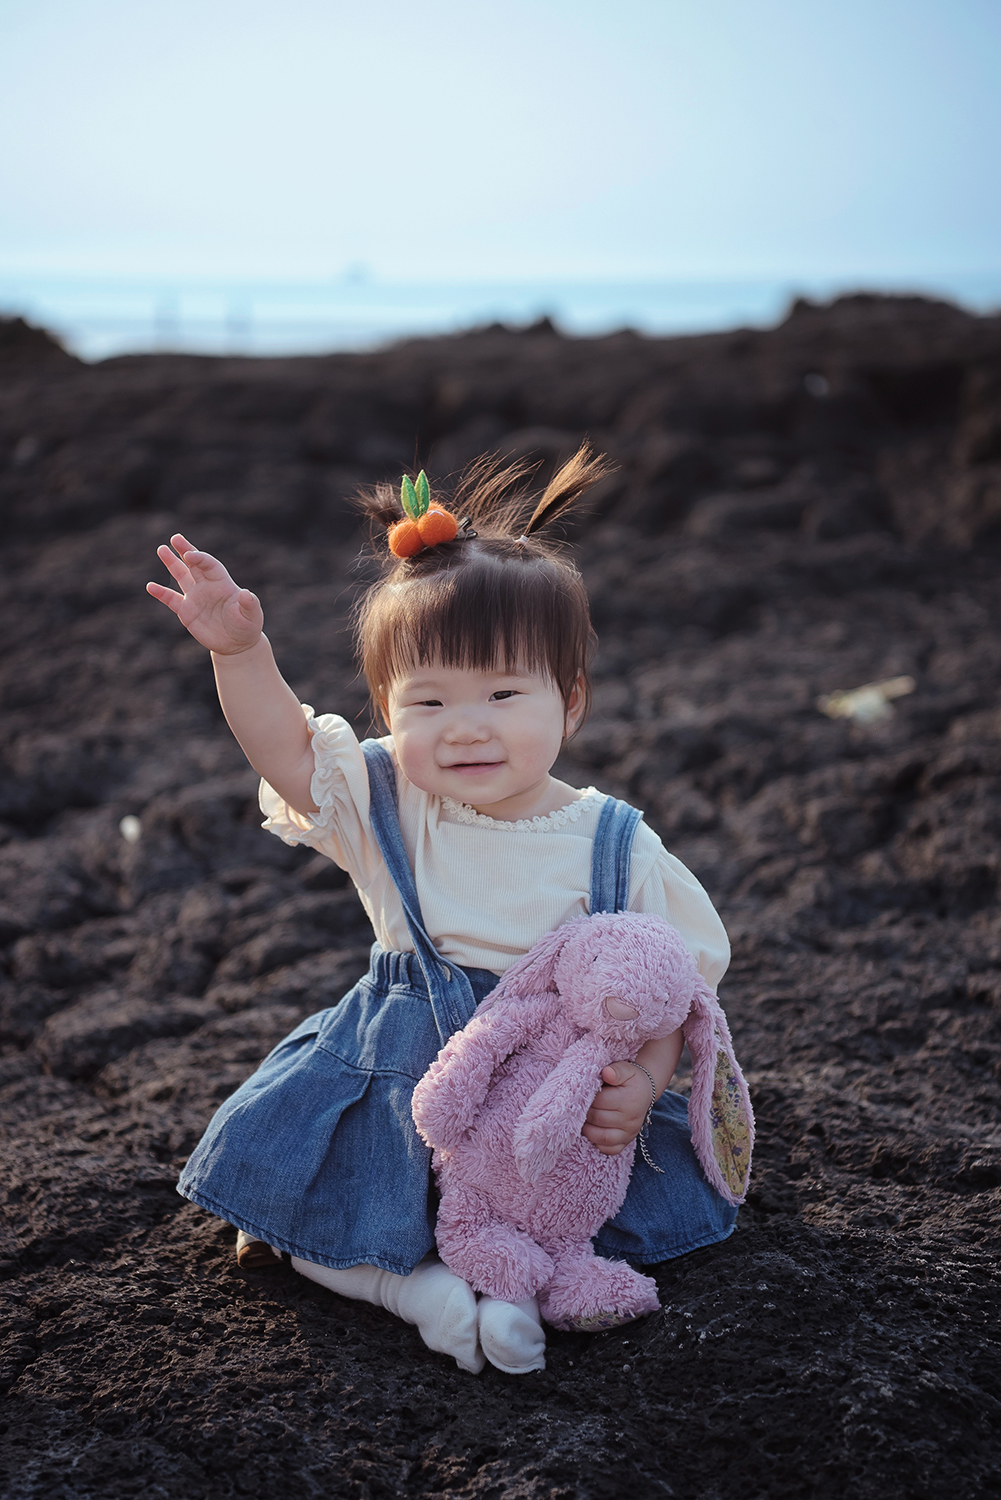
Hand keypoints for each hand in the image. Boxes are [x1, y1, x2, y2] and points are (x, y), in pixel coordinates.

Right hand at [147, 533, 263, 654]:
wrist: (237, 643)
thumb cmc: (247, 626)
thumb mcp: (252, 615)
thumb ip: (249, 604)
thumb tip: (246, 594)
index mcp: (222, 583)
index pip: (209, 565)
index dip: (200, 558)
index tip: (189, 555)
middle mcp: (207, 586)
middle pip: (194, 564)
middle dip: (185, 550)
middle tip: (175, 538)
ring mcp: (195, 597)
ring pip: (181, 576)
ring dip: (171, 563)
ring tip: (162, 549)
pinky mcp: (186, 611)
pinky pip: (171, 599)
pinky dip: (161, 593)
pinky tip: (150, 586)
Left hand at [582, 1062, 653, 1155]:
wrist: (645, 1092)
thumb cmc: (631, 1079)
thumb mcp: (627, 1069)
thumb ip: (616, 1070)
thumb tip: (606, 1073)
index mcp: (629, 1099)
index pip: (600, 1101)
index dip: (586, 1097)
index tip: (580, 1092)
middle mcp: (631, 1119)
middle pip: (598, 1119)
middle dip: (584, 1112)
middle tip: (577, 1106)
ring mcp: (629, 1133)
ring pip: (602, 1137)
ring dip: (587, 1130)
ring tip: (580, 1119)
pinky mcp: (626, 1142)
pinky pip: (609, 1150)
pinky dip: (597, 1144)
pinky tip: (591, 1133)